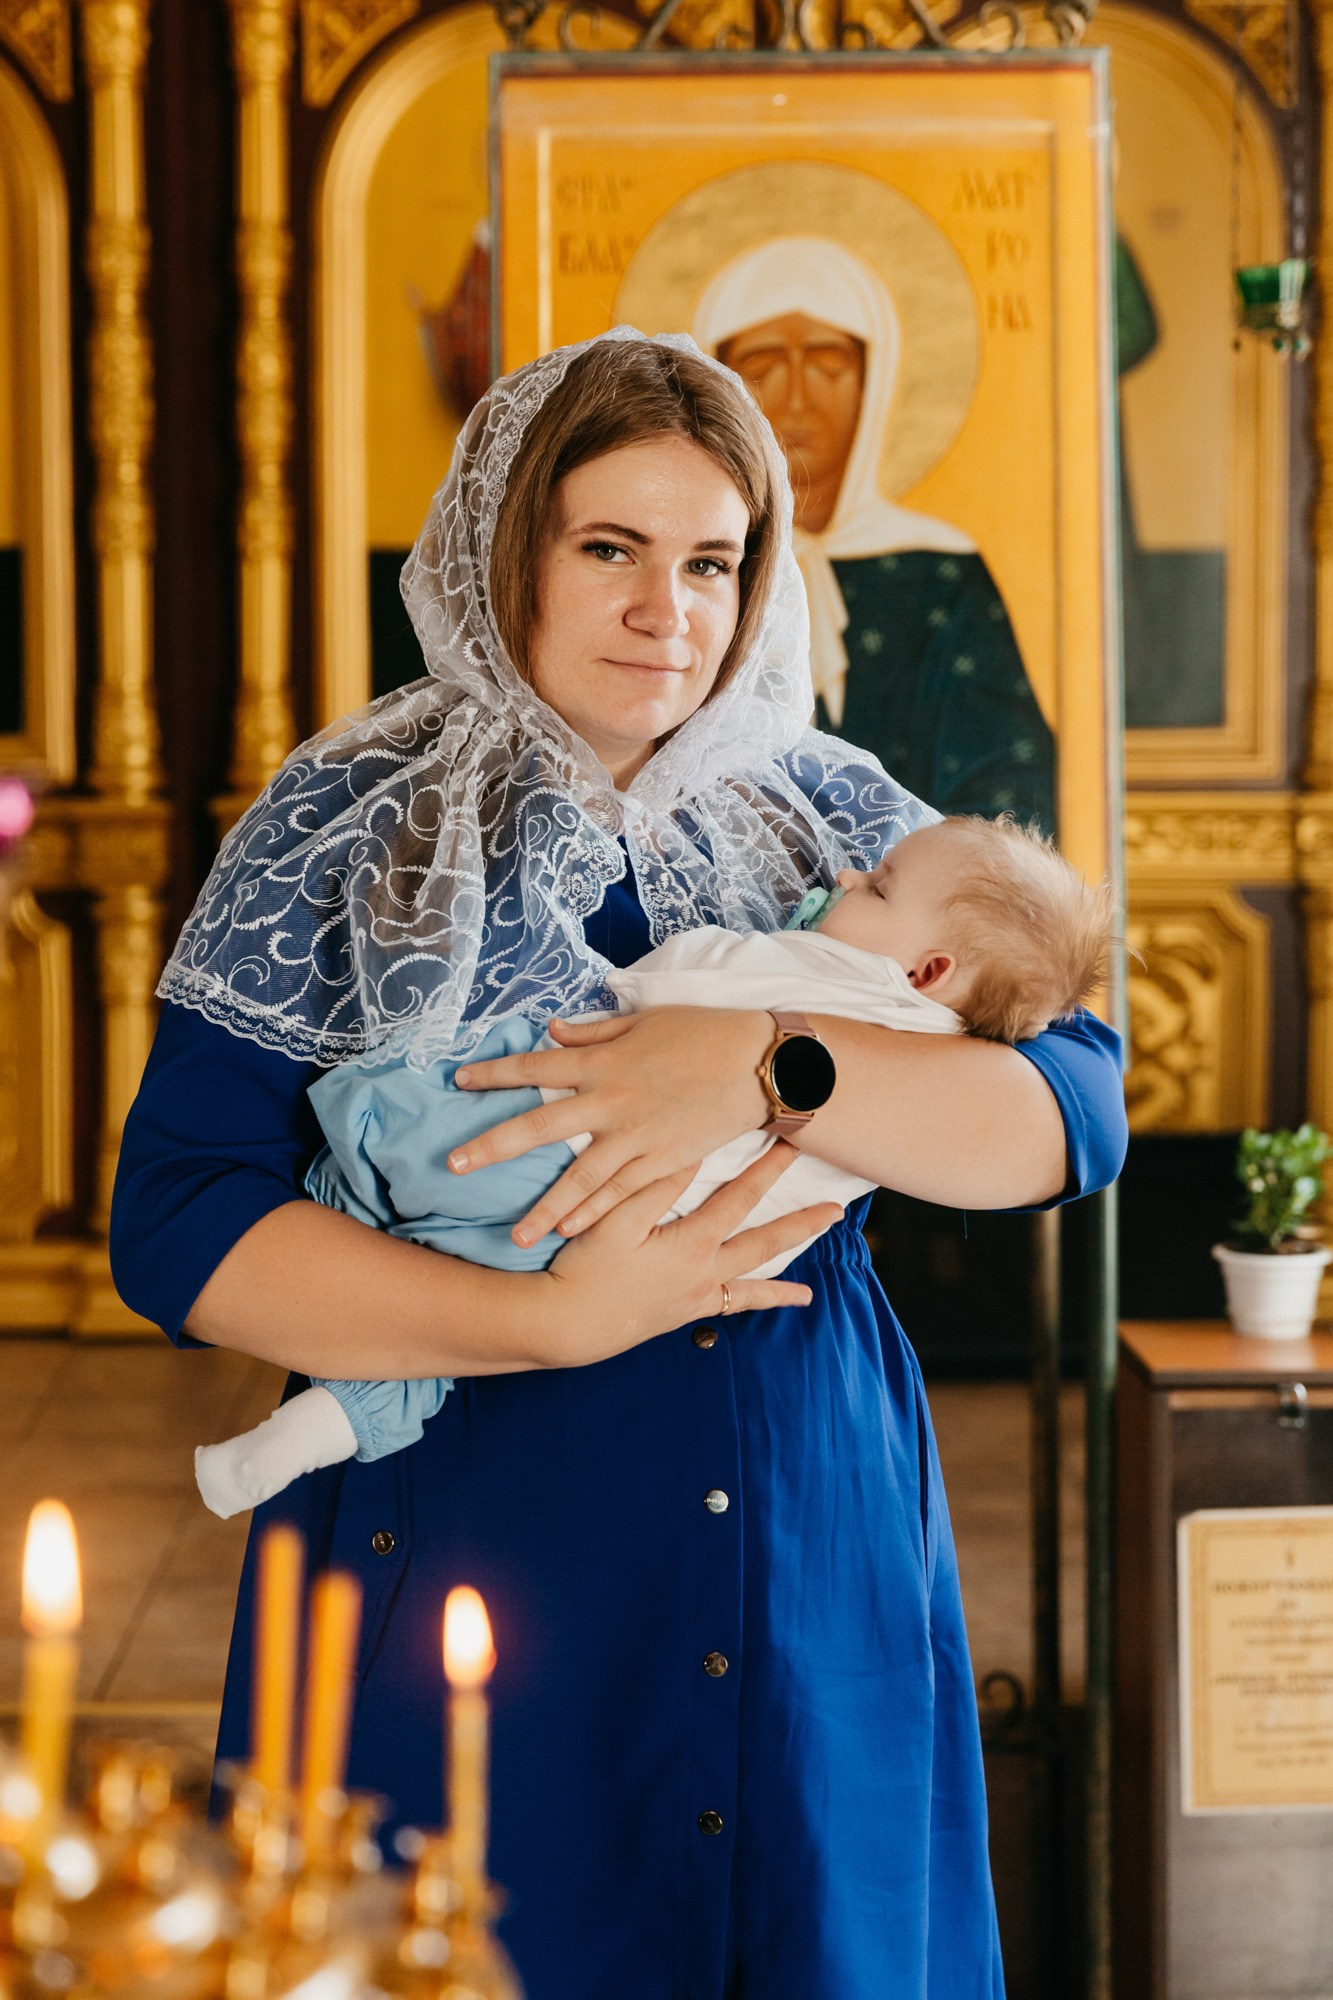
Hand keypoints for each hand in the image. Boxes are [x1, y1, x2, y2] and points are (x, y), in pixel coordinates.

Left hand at [451, 1007, 773, 1242]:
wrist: (759, 1065)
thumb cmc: (703, 1034)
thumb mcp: (645, 1022)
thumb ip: (595, 1031)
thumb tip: (553, 1030)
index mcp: (603, 1061)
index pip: (536, 1067)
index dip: (494, 1073)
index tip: (460, 1081)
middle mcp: (610, 1101)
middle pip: (539, 1127)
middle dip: (493, 1147)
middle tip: (454, 1167)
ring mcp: (636, 1137)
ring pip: (579, 1178)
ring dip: (544, 1208)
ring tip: (514, 1236)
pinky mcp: (663, 1162)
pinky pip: (620, 1194)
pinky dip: (593, 1213)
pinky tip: (567, 1232)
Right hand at [533, 1140, 840, 1366]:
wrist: (568, 1324)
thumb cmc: (587, 1267)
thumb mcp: (616, 1219)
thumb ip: (656, 1186)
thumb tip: (695, 1154)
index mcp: (693, 1243)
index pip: (741, 1198)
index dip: (768, 1168)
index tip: (792, 1144)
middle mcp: (705, 1272)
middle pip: (765, 1243)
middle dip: (802, 1223)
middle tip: (837, 1209)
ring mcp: (697, 1296)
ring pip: (753, 1282)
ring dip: (785, 1281)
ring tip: (811, 1290)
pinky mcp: (684, 1312)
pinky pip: (730, 1307)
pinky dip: (755, 1305)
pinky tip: (771, 1307)